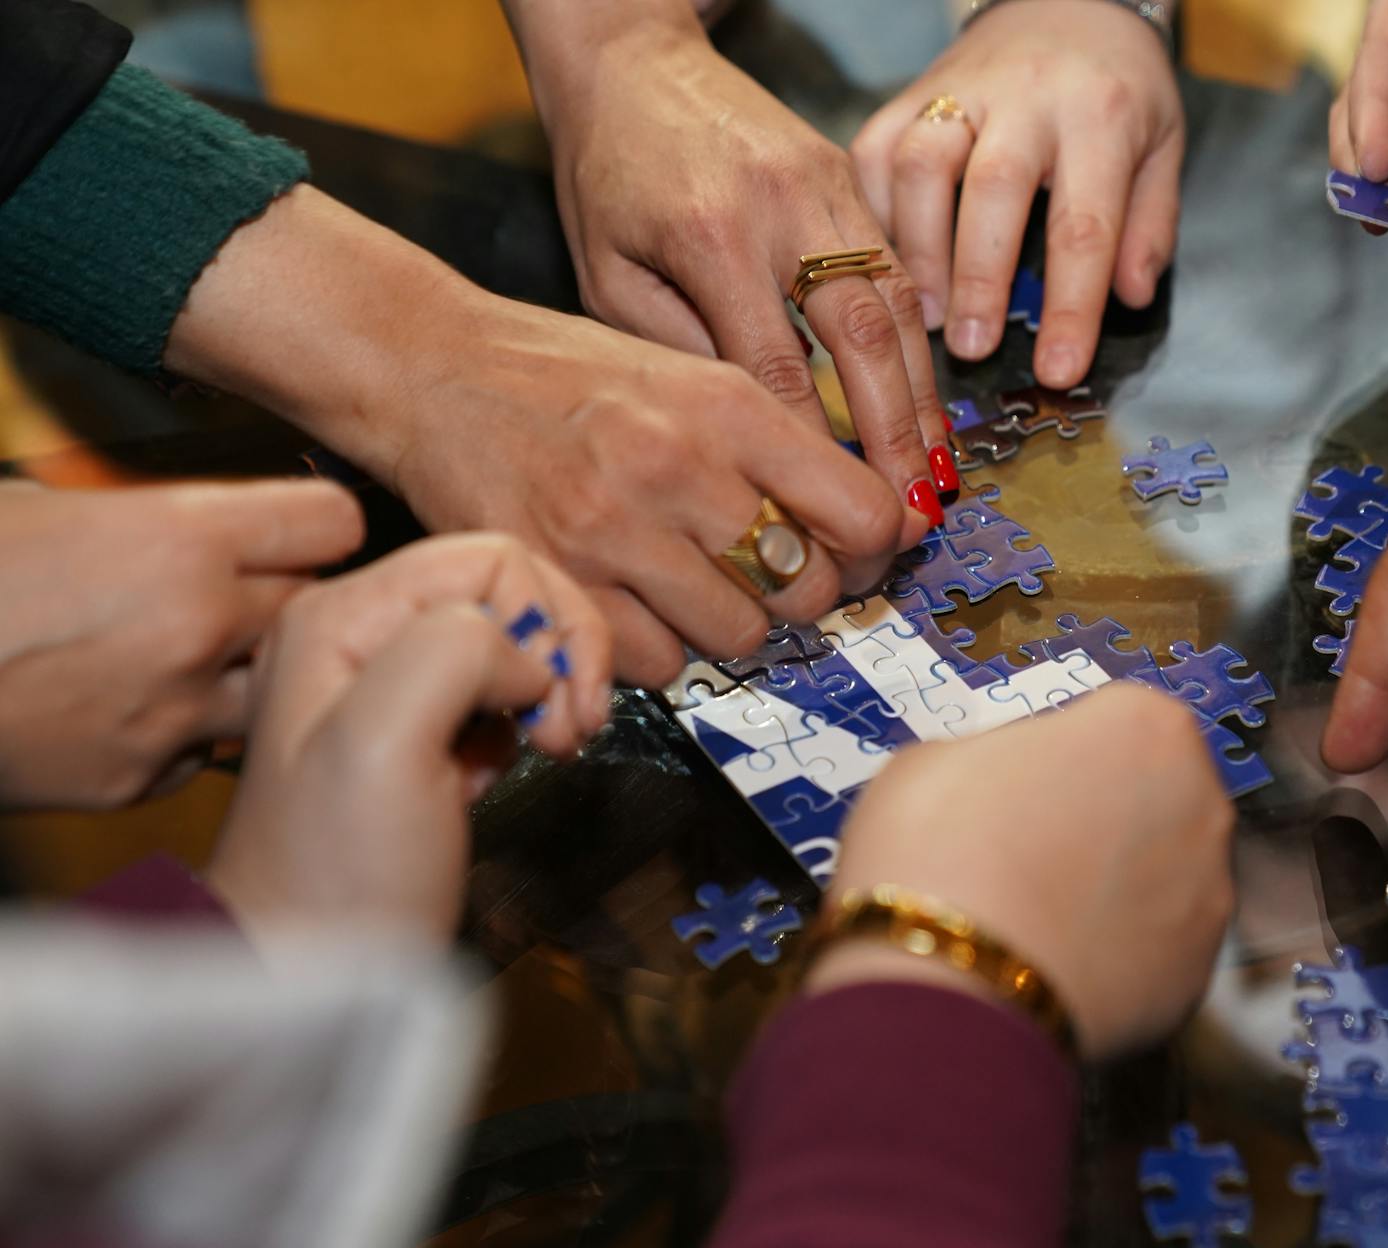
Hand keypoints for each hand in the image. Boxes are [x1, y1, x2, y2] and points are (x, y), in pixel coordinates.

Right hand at [0, 479, 361, 809]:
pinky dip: (182, 733)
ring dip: (247, 674)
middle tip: (238, 596)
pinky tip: (126, 709)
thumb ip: (149, 519)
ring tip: (181, 655)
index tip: (299, 532)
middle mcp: (197, 626)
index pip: (333, 523)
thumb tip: (211, 526)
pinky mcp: (137, 778)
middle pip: (316, 607)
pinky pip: (203, 750)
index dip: (316, 526)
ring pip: (276, 688)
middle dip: (286, 600)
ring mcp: (172, 710)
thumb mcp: (40, 509)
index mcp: (179, 539)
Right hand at [163, 187, 918, 687]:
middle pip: (806, 587)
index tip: (851, 555)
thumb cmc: (571, 379)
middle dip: (796, 593)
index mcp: (729, 404)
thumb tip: (877, 522)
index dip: (870, 550)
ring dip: (723, 625)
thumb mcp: (690, 378)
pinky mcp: (555, 582)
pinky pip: (655, 664)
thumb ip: (779, 445)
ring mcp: (613, 529)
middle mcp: (678, 465)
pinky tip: (631, 603)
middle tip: (764, 576)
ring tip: (687, 584)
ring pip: (735, 635)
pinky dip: (654, 649)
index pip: (862, 511)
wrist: (435, 369)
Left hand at [206, 534, 611, 947]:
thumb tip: (524, 655)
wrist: (314, 974)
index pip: (492, 557)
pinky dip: (524, 725)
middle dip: (561, 652)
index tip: (565, 702)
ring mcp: (386, 683)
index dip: (549, 622)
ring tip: (551, 746)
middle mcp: (358, 633)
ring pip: (510, 640)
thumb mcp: (382, 740)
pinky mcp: (416, 730)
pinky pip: (499, 693)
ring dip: (552, 690)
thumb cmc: (336, 876)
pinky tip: (506, 768)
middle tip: (572, 725)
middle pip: (508, 590)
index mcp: (342, 616)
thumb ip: (454, 652)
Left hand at [506, 2, 954, 523]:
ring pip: (898, 305)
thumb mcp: (606, 270)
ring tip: (937, 474)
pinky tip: (927, 404)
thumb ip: (673, 349)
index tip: (831, 520)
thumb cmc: (606, 175)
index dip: (813, 450)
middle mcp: (783, 207)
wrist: (632, 58)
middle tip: (914, 514)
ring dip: (922, 398)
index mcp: (709, 235)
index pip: (777, 367)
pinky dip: (920, 346)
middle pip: (860, 339)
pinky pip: (899, 271)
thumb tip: (748, 438)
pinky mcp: (852, 176)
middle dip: (894, 437)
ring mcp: (829, 186)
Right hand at [810, 685, 1235, 1058]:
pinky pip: (1154, 954)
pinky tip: (1054, 966)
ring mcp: (1209, 896)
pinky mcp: (1197, 978)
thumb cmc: (937, 847)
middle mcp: (1203, 801)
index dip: (1058, 753)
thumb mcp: (935, 760)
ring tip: (1035, 918)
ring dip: (1113, 890)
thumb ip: (997, 756)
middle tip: (1025, 849)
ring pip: (1160, 879)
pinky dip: (1115, 958)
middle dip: (1100, 818)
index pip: (1111, 721)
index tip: (1016, 785)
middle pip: (1151, 797)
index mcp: (1147, 725)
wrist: (949, 983)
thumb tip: (1006, 781)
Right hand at [852, 0, 1182, 387]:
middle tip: (972, 348)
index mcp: (1100, 117)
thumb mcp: (1163, 147)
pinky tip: (887, 263)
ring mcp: (960, 91)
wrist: (1064, 1)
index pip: (1085, 224)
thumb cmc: (1115, 88)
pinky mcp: (910, 94)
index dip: (1070, 305)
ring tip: (923, 316)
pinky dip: (873, 215)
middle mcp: (1027, 99)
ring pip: (920, 165)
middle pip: (994, 190)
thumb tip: (1131, 298)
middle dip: (979, 279)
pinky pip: (874, 151)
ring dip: (918, 250)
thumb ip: (1150, 225)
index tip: (1057, 369)